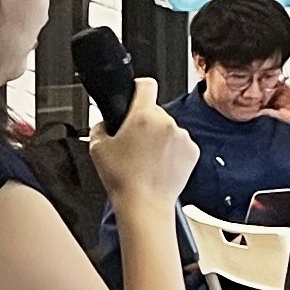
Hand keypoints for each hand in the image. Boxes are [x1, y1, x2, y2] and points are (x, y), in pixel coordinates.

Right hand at [88, 79, 197, 209]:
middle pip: (155, 111)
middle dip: (144, 122)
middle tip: (133, 143)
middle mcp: (167, 122)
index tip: (135, 93)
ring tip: (145, 159)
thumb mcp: (96, 147)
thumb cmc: (123, 179)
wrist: (144, 204)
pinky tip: (158, 165)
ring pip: (168, 128)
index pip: (146, 84)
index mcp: (143, 116)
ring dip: (159, 137)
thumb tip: (105, 121)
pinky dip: (172, 151)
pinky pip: (180, 143)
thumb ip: (99, 125)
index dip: (138, 87)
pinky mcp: (193, 151)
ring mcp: (183, 137)